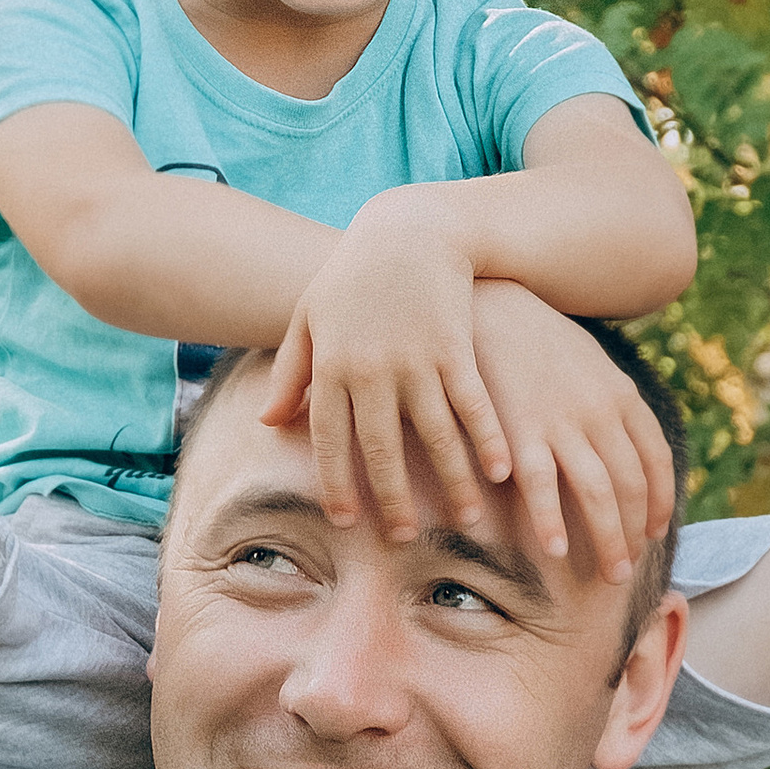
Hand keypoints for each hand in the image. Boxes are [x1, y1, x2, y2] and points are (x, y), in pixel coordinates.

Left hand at [259, 203, 511, 542]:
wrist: (407, 230)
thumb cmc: (351, 275)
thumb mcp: (309, 317)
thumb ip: (290, 373)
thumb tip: (267, 424)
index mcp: (332, 367)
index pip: (330, 441)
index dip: (337, 485)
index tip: (346, 521)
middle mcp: (372, 369)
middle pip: (381, 449)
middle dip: (393, 498)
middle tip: (403, 538)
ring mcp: (417, 359)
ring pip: (435, 435)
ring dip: (452, 481)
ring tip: (465, 521)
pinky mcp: (456, 347)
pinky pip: (473, 404)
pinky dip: (488, 440)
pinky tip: (503, 472)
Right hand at [466, 280, 675, 585]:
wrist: (491, 300)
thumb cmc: (536, 337)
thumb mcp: (589, 361)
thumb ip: (608, 401)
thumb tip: (621, 440)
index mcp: (622, 396)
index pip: (657, 459)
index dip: (660, 500)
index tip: (655, 530)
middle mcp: (602, 412)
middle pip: (632, 485)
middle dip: (634, 533)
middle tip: (627, 569)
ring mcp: (564, 421)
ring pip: (598, 492)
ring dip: (607, 539)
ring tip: (608, 574)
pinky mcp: (520, 428)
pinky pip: (543, 486)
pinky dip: (551, 522)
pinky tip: (555, 551)